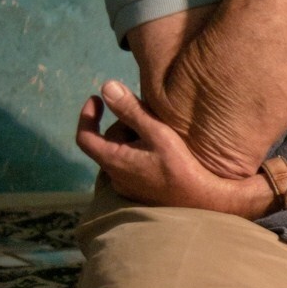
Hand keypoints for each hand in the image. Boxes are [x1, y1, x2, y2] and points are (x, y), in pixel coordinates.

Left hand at [76, 81, 268, 217]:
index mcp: (114, 160)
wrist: (201, 200)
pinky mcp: (139, 192)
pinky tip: (161, 153)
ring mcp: (127, 186)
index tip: (96, 99)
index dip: (87, 116)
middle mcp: (114, 175)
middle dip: (124, 124)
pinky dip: (140, 154)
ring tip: (159, 133)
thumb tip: (107, 87)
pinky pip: (132, 167)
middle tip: (151, 115)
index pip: (85, 136)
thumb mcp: (158, 133)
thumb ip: (132, 110)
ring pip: (122, 154)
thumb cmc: (180, 165)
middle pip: (109, 142)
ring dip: (133, 140)